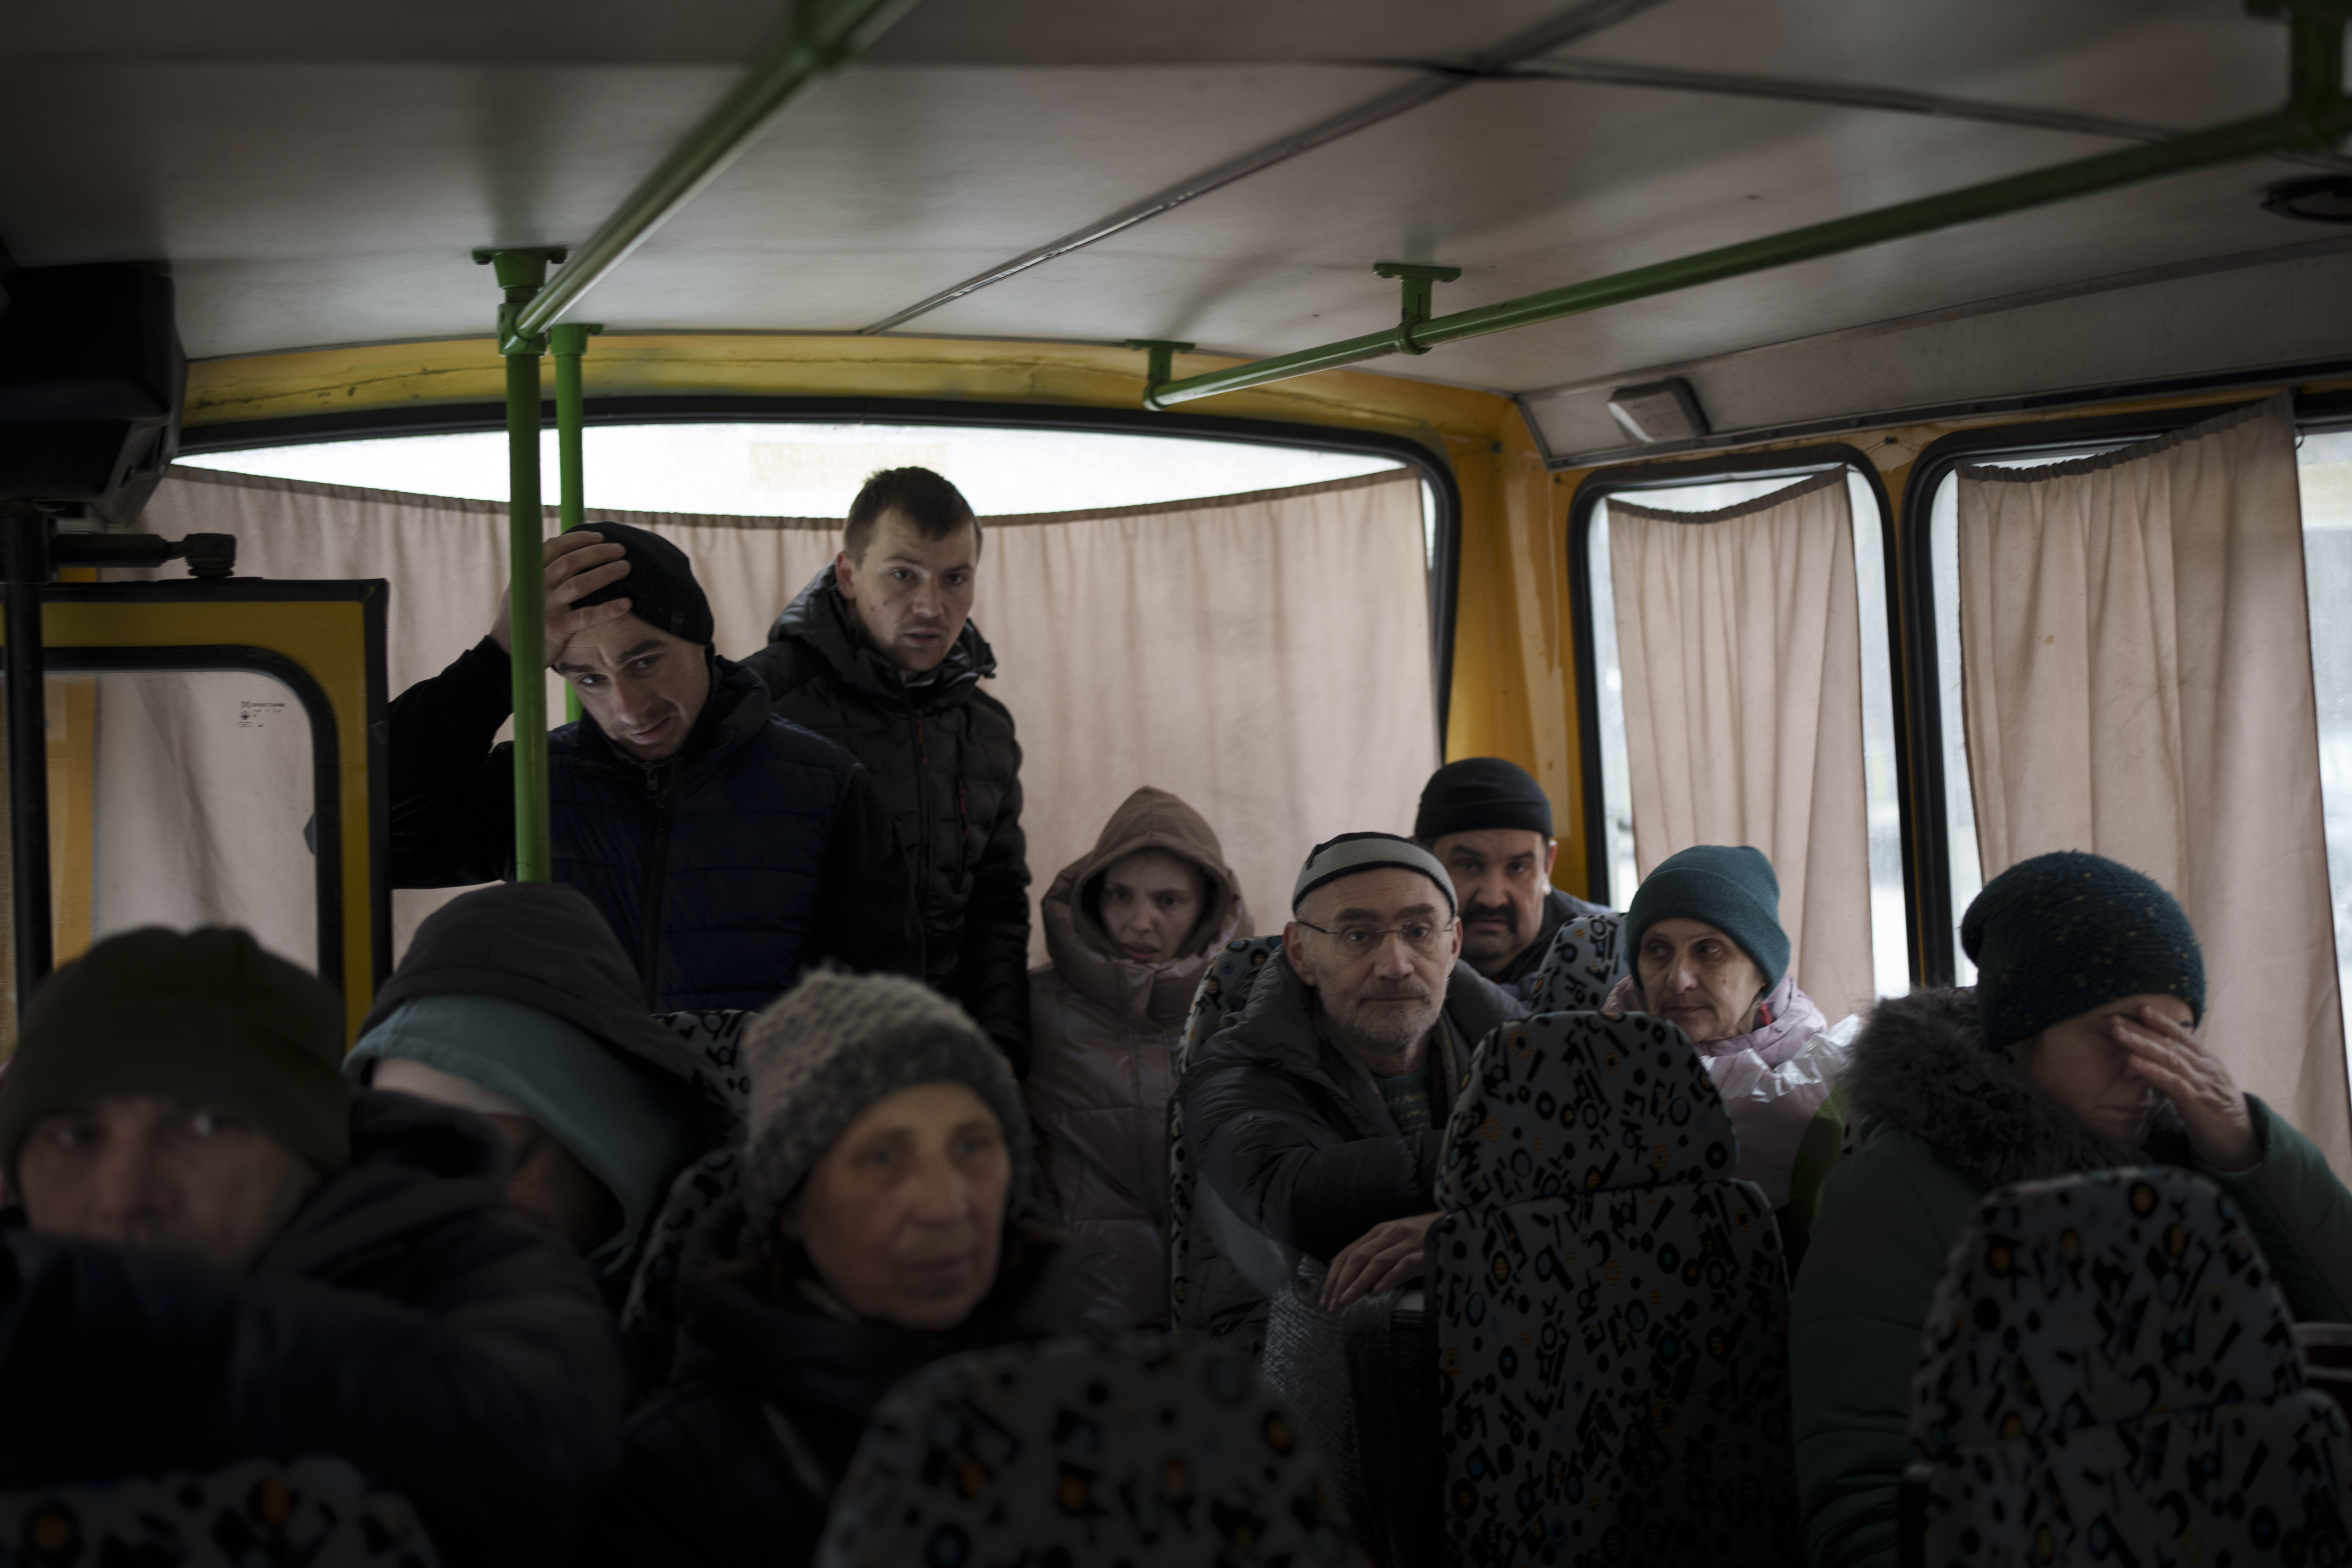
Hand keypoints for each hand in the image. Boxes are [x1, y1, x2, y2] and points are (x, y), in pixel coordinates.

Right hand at [490, 531, 631, 663]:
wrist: (507, 650)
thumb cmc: (523, 617)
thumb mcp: (524, 590)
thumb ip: (541, 573)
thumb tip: (570, 555)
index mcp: (530, 574)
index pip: (553, 547)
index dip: (578, 539)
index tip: (599, 536)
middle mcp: (537, 586)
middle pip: (571, 562)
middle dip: (598, 552)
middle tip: (620, 549)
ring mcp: (547, 607)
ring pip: (579, 584)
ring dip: (605, 573)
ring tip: (625, 567)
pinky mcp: (557, 628)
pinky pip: (587, 616)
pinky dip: (608, 609)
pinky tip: (626, 604)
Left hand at [1319, 1212, 1436, 1312]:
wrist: (1458, 1226)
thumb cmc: (1423, 1238)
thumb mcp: (1393, 1242)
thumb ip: (1371, 1253)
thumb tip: (1341, 1269)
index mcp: (1379, 1232)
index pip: (1348, 1253)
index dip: (1334, 1276)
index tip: (1325, 1298)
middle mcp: (1390, 1234)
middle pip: (1358, 1257)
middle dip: (1341, 1282)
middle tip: (1332, 1306)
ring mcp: (1408, 1242)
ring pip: (1376, 1262)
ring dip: (1358, 1283)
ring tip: (1346, 1301)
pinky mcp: (1425, 1252)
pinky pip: (1403, 1265)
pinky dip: (1388, 1278)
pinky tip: (1378, 1292)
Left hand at [2113, 1004, 2259, 1170]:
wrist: (2242, 1141)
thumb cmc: (2216, 1113)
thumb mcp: (2200, 1086)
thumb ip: (2181, 1071)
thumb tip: (2154, 1060)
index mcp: (2206, 1061)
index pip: (2182, 1036)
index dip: (2162, 1021)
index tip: (2140, 1008)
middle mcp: (2205, 1067)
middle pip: (2169, 1043)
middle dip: (2141, 1029)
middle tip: (2115, 1017)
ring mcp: (2202, 1083)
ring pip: (2168, 1058)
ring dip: (2141, 1044)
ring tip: (2118, 1033)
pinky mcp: (2198, 1102)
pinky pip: (2172, 1083)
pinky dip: (2152, 1071)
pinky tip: (2133, 1063)